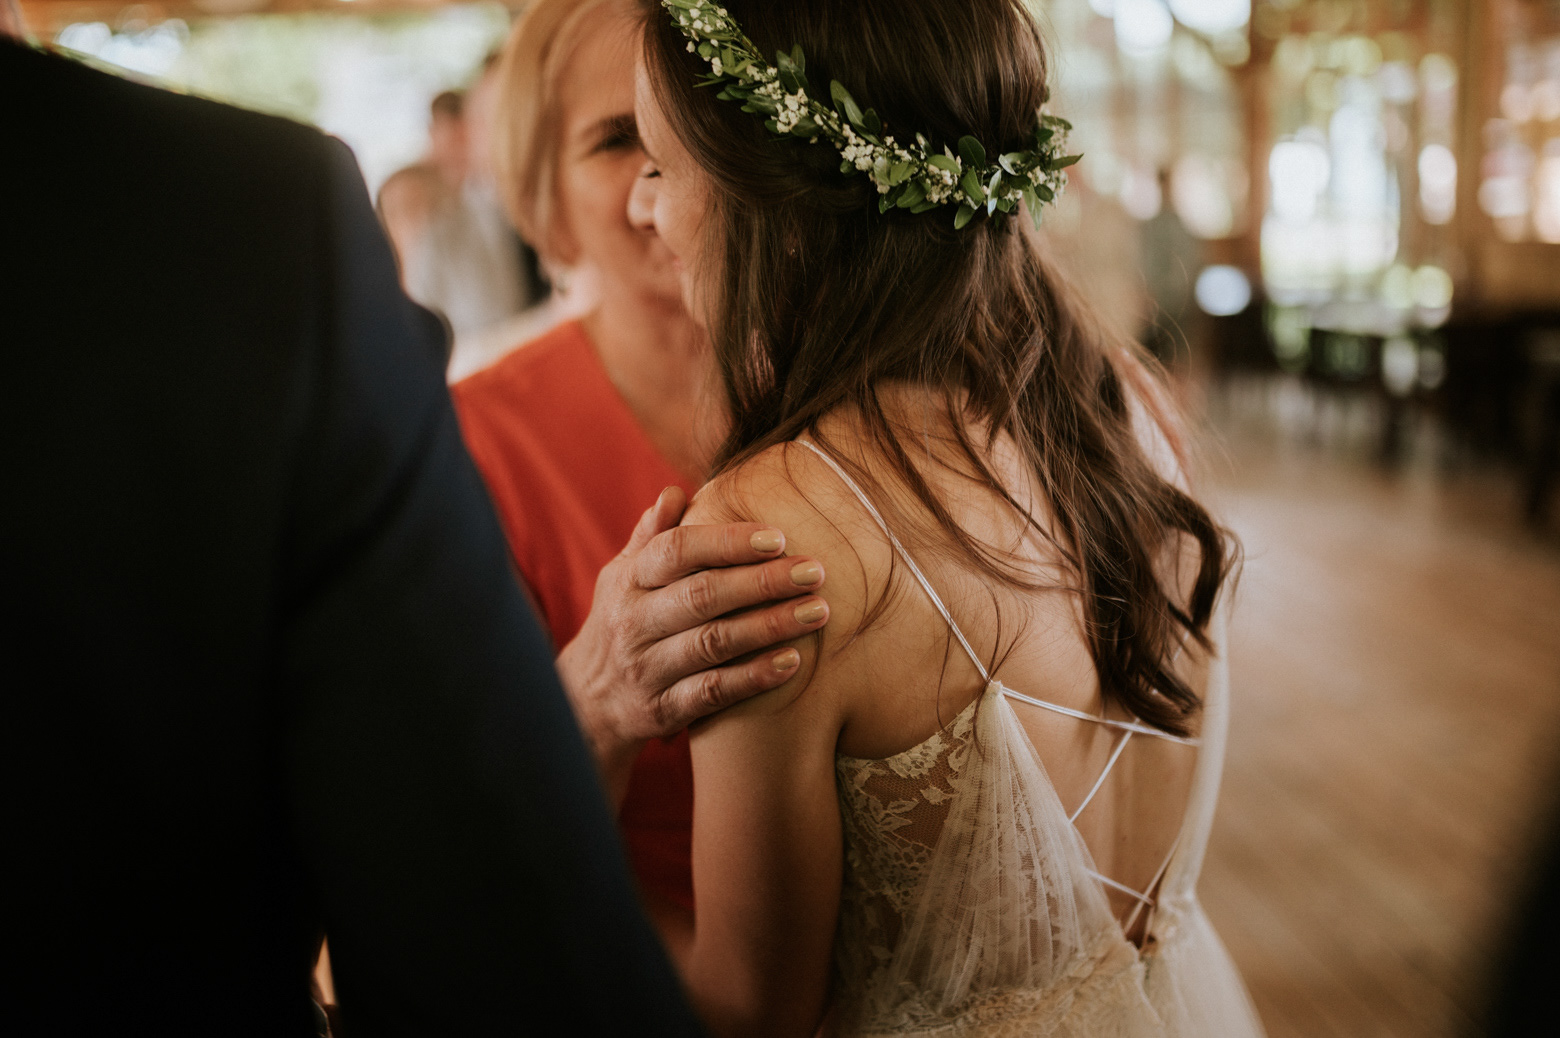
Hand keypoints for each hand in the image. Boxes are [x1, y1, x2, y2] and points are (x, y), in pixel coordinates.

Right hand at [555, 486, 829, 804]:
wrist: (586, 705)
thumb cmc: (621, 624)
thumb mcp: (621, 578)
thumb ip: (650, 538)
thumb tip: (675, 493)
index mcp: (628, 581)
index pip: (676, 551)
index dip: (727, 542)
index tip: (779, 537)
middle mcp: (633, 622)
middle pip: (703, 595)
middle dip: (763, 581)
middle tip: (816, 571)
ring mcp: (646, 668)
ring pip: (713, 643)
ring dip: (770, 626)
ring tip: (818, 612)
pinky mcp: (662, 709)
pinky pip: (713, 692)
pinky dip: (753, 677)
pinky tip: (793, 662)